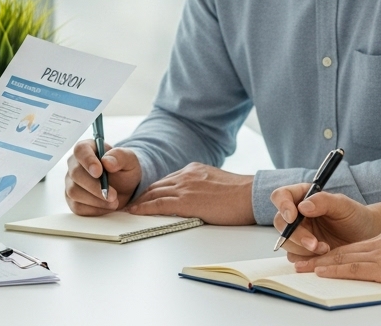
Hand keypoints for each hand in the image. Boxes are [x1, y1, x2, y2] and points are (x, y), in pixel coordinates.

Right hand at [64, 141, 141, 214]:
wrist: (124, 188)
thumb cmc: (123, 170)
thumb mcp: (129, 160)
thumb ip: (120, 157)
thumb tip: (107, 161)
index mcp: (87, 148)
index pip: (80, 150)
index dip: (87, 160)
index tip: (99, 172)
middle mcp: (74, 164)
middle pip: (76, 174)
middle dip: (95, 187)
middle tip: (113, 195)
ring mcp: (71, 182)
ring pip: (74, 192)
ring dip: (95, 200)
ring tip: (113, 202)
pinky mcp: (72, 199)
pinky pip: (77, 206)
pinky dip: (93, 209)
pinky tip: (106, 207)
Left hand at [126, 162, 254, 224]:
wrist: (249, 195)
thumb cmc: (239, 194)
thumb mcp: (217, 182)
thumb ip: (202, 186)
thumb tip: (196, 197)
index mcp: (194, 170)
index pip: (168, 180)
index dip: (155, 189)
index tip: (147, 195)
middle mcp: (186, 175)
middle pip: (157, 185)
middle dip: (143, 195)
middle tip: (133, 203)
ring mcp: (185, 187)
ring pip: (154, 193)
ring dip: (140, 202)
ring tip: (130, 209)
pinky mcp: (186, 201)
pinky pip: (159, 204)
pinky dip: (145, 208)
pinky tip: (136, 211)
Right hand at [269, 185, 380, 257]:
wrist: (366, 238)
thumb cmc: (356, 217)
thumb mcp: (344, 205)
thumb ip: (323, 201)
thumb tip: (303, 206)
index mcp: (303, 196)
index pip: (281, 196)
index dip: (282, 206)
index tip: (293, 216)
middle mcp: (297, 214)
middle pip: (280, 222)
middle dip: (296, 235)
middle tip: (314, 243)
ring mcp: (298, 233)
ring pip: (285, 242)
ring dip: (304, 249)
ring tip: (326, 248)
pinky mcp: (302, 251)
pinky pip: (294, 256)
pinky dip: (307, 259)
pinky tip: (323, 255)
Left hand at [294, 231, 380, 288]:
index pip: (353, 247)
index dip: (333, 253)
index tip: (318, 257)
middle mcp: (378, 244)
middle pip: (341, 251)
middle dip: (318, 256)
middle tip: (299, 261)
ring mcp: (379, 254)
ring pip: (341, 258)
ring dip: (319, 264)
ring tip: (301, 267)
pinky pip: (352, 267)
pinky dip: (333, 269)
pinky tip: (321, 272)